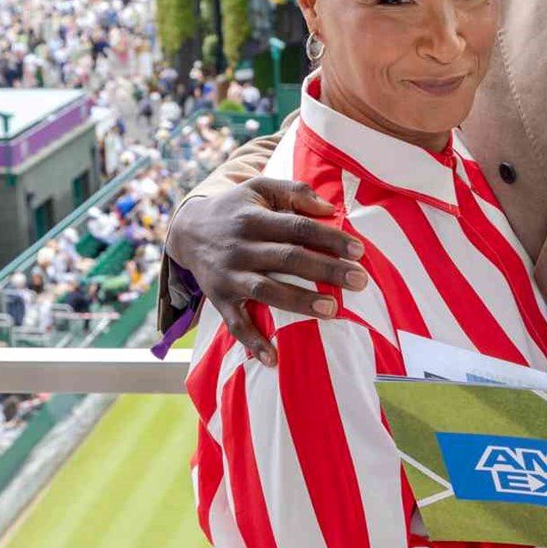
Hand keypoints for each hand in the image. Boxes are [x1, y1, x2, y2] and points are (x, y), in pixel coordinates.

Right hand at [167, 178, 370, 365]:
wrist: (186, 230)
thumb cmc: (235, 209)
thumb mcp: (259, 188)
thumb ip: (294, 192)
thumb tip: (329, 209)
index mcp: (253, 218)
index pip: (298, 228)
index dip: (329, 238)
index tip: (359, 250)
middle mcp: (240, 247)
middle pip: (288, 259)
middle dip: (326, 270)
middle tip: (360, 280)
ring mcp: (229, 275)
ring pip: (266, 291)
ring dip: (299, 301)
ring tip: (332, 310)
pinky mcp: (219, 299)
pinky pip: (235, 324)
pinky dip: (253, 343)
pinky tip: (274, 359)